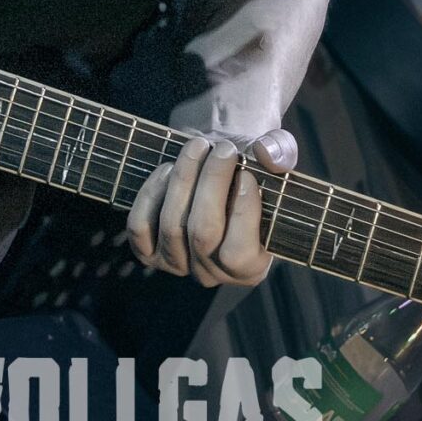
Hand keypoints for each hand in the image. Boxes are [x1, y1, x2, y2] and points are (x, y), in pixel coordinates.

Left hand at [126, 129, 296, 287]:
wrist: (217, 173)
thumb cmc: (249, 171)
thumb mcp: (275, 160)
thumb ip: (281, 154)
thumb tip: (267, 153)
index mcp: (249, 267)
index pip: (238, 252)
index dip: (242, 211)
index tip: (248, 173)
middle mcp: (211, 274)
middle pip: (202, 233)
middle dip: (212, 183)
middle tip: (223, 148)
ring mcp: (177, 265)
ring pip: (172, 227)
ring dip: (183, 179)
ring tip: (197, 147)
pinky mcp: (148, 251)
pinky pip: (140, 227)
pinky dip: (151, 194)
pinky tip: (168, 169)